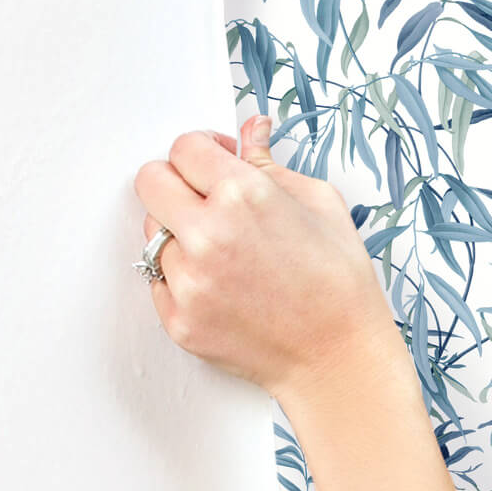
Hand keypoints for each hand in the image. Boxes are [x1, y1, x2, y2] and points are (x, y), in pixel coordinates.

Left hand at [132, 113, 403, 400]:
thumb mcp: (322, 205)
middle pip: (150, 182)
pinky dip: (184, 280)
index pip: (184, 148)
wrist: (340, 359)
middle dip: (177, 184)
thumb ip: (272, 164)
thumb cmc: (341, 286)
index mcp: (244, 195)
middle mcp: (208, 235)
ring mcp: (189, 282)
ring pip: (153, 234)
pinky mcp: (180, 320)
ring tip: (226, 256)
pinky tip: (224, 289)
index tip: (215, 165)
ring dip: (180, 237)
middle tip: (207, 202)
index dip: (202, 152)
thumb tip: (251, 131)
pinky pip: (159, 282)